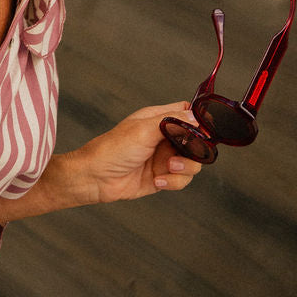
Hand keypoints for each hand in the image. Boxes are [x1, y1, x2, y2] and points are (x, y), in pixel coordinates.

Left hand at [69, 101, 202, 204]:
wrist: (96, 178)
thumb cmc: (112, 149)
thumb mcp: (143, 129)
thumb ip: (171, 121)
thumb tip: (194, 117)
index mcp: (158, 120)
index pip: (187, 114)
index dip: (198, 122)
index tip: (201, 133)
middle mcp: (164, 138)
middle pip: (196, 142)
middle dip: (195, 150)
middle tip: (183, 153)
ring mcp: (164, 159)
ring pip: (193, 163)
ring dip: (184, 168)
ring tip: (168, 168)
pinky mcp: (162, 177)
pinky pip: (181, 180)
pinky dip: (173, 182)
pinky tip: (158, 180)